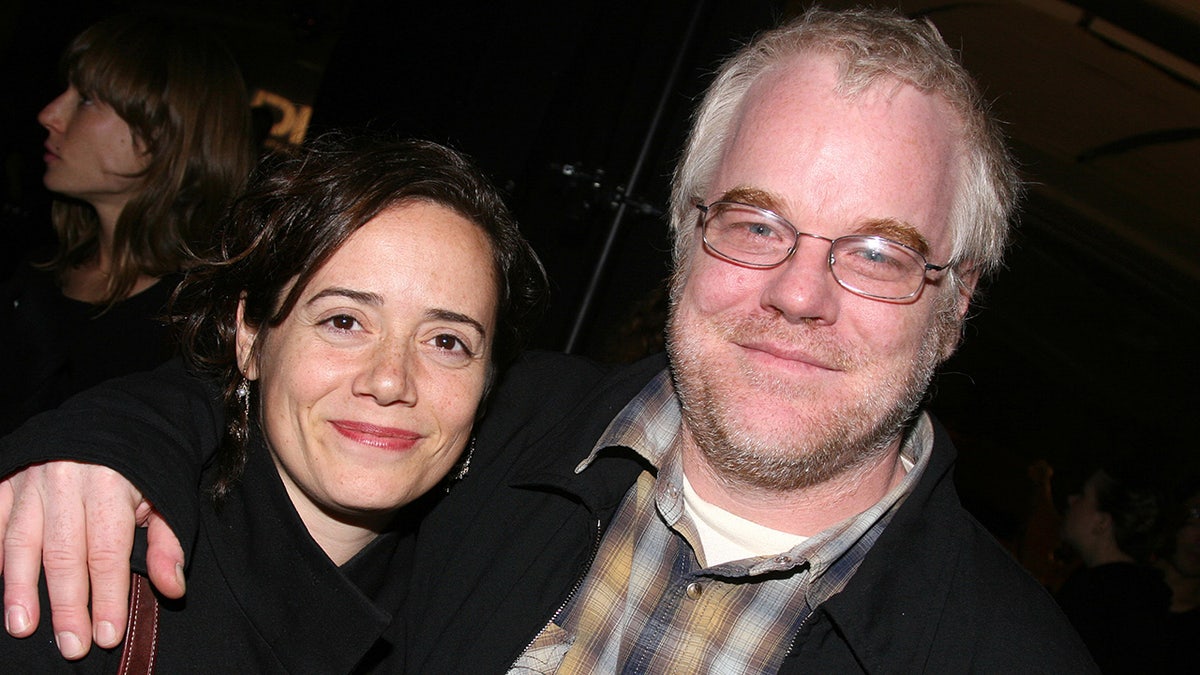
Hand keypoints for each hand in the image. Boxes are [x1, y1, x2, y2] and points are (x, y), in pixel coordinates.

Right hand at [0, 461, 185, 658]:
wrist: (118, 415)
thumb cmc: (145, 462)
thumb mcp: (167, 495)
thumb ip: (167, 543)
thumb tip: (172, 589)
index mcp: (111, 483)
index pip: (108, 552)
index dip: (108, 596)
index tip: (107, 635)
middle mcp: (67, 479)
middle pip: (64, 553)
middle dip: (69, 604)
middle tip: (73, 646)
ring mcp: (32, 476)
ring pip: (21, 540)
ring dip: (21, 588)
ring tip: (23, 626)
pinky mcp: (9, 475)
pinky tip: (1, 583)